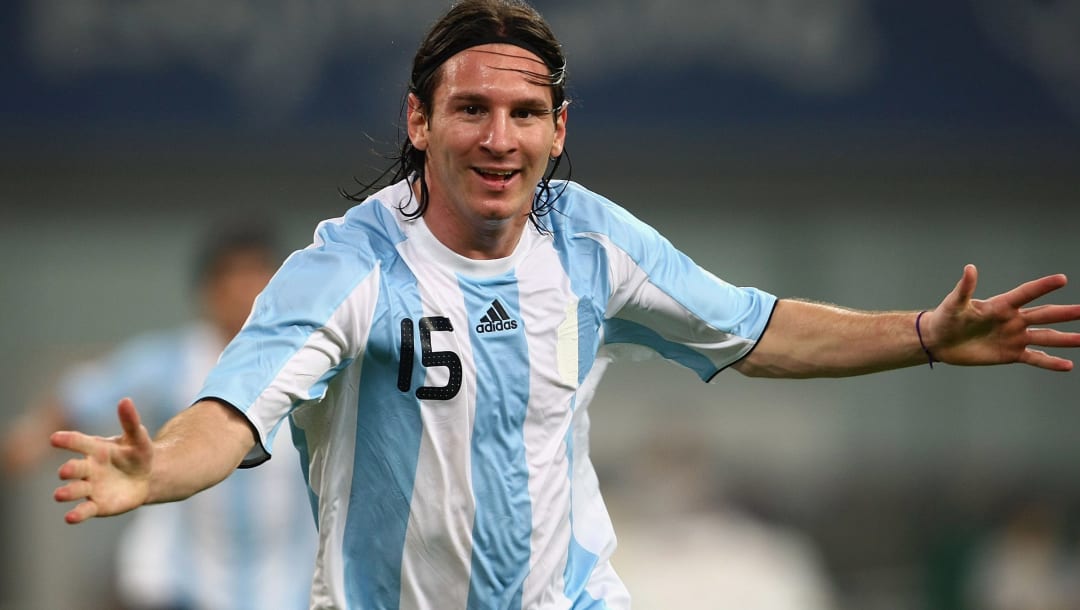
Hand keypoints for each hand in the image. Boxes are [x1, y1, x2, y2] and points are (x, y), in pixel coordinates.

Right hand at [51, 398, 152, 522]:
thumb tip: (125, 400)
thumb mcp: (138, 438)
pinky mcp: (96, 505)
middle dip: (68, 470)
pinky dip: (76, 514)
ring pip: (73, 490)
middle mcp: (87, 468)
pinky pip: (83, 510)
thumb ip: (130, 421)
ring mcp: (90, 487)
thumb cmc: (137, 453)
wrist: (147, 477)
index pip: (78, 442)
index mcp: (95, 449)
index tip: (54, 438)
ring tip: (60, 494)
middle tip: (66, 471)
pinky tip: (70, 518)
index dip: (67, 440)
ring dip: (66, 492)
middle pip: (73, 469)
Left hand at [925, 264, 1079, 369]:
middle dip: (1065, 313)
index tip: (1062, 279)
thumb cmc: (946, 318)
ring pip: (1046, 337)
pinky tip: (1068, 365)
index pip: (1026, 293)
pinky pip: (1035, 358)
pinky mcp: (1010, 354)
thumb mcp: (955, 303)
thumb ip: (965, 288)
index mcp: (1001, 305)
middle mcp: (1013, 320)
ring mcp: (1014, 337)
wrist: (940, 341)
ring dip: (1066, 339)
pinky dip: (1050, 362)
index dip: (1043, 287)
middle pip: (1044, 315)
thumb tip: (970, 268)